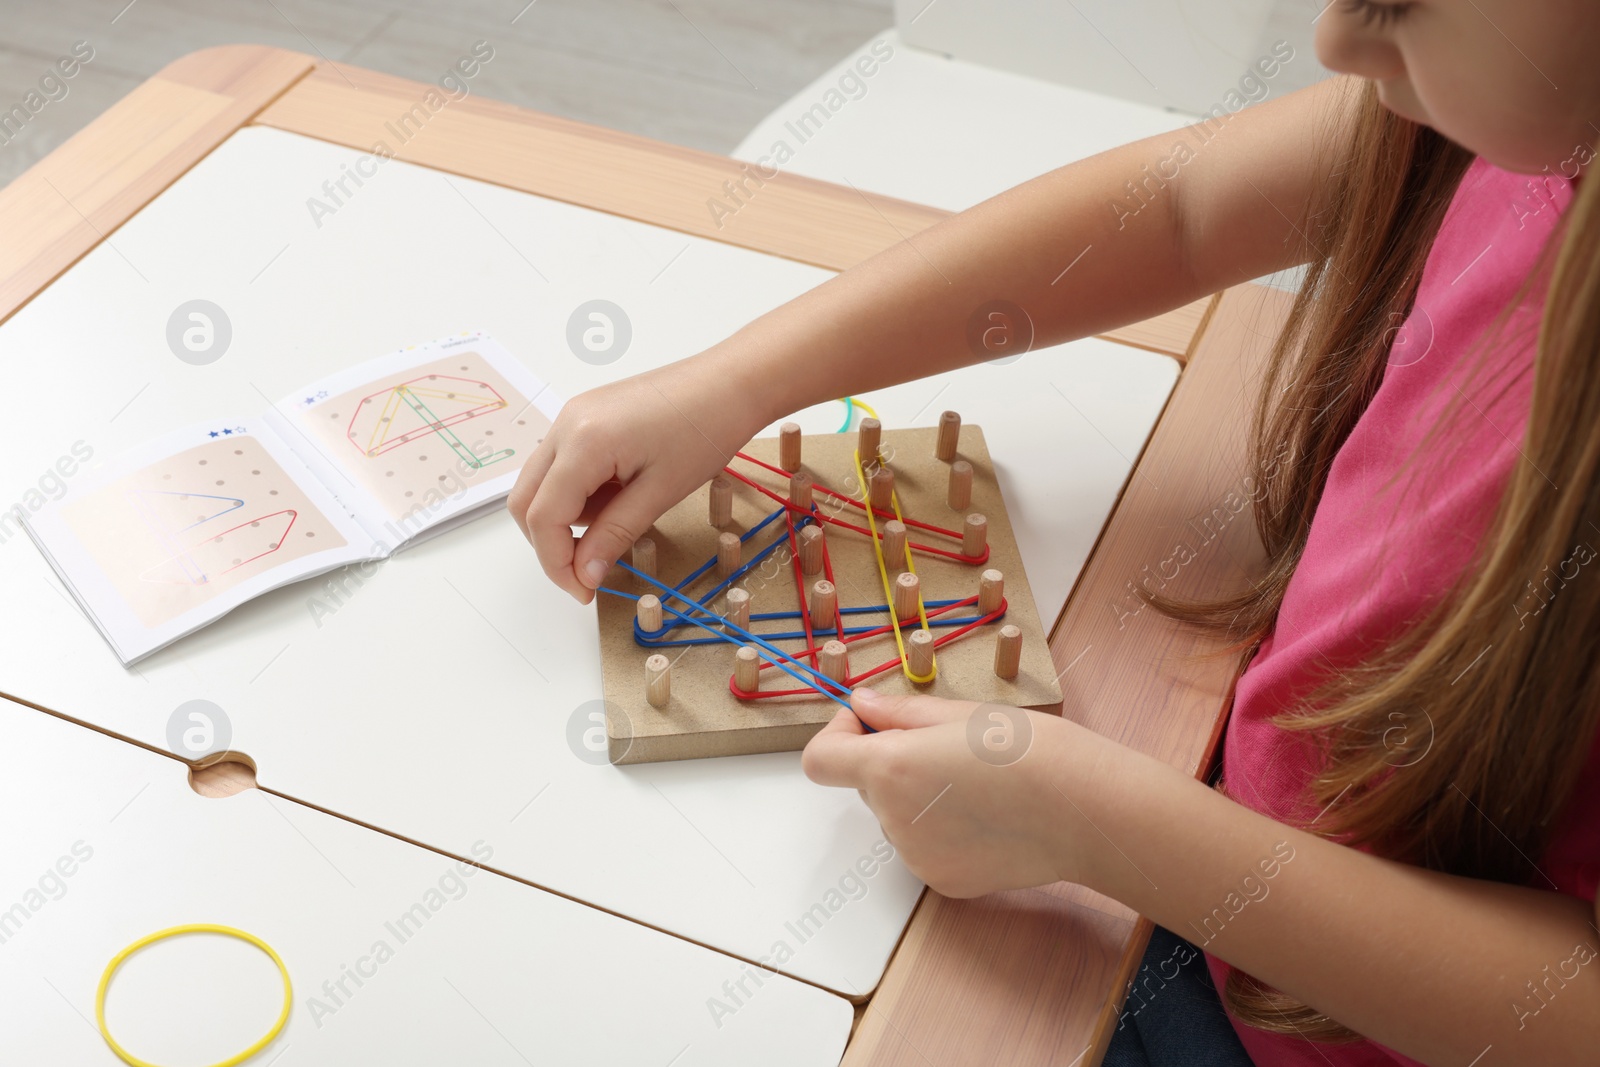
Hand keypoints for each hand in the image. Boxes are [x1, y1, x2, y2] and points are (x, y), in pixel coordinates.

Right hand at [508, 361, 768, 602]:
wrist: (731, 381)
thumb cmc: (705, 429)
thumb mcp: (660, 493)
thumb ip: (614, 534)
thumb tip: (583, 574)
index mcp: (582, 442)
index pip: (542, 516)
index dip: (556, 563)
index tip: (583, 591)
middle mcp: (565, 425)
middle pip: (526, 501)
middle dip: (551, 543)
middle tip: (589, 572)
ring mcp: (572, 417)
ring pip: (542, 484)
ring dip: (567, 517)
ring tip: (621, 520)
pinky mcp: (585, 417)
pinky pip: (563, 465)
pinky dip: (579, 493)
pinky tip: (619, 496)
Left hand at [802, 686, 1102, 897]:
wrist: (1085, 809)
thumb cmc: (1031, 751)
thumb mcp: (959, 714)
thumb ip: (897, 714)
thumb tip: (861, 706)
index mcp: (890, 768)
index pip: (821, 761)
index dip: (838, 737)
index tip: (869, 725)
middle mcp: (894, 820)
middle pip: (869, 786)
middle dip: (893, 763)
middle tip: (949, 747)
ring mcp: (917, 857)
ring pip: (898, 818)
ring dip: (920, 798)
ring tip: (979, 783)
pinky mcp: (943, 881)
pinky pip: (924, 847)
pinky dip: (942, 830)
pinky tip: (987, 816)